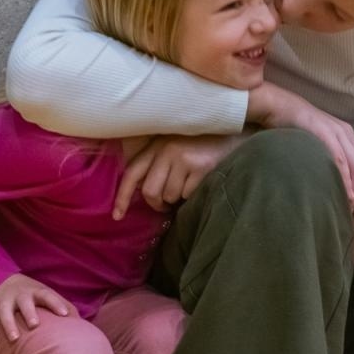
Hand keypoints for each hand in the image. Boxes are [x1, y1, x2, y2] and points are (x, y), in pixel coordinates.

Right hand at [0, 273, 72, 350]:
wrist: (4, 281)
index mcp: (36, 291)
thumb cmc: (33, 296)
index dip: (57, 303)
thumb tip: (80, 323)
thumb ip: (63, 307)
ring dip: (8, 324)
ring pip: (4, 312)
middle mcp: (19, 294)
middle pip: (24, 302)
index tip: (65, 314)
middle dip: (29, 312)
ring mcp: (3, 301)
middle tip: (34, 325)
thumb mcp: (47, 296)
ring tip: (14, 339)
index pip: (48, 295)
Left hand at [114, 134, 241, 218]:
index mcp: (156, 146)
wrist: (236, 136)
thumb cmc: (204, 147)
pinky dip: (193, 196)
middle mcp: (166, 150)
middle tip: (167, 205)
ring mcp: (183, 158)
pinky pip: (187, 195)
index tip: (117, 216)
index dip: (122, 197)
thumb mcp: (176, 149)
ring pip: (169, 196)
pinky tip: (202, 183)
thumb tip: (144, 193)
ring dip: (178, 199)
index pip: (131, 173)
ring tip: (189, 187)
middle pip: (150, 192)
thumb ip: (159, 165)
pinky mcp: (199, 167)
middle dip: (158, 204)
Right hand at [250, 84, 353, 227]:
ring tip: (353, 212)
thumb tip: (335, 190)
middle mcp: (348, 136)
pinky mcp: (324, 132)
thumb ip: (329, 163)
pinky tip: (346, 194)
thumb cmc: (294, 130)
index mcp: (349, 140)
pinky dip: (345, 178)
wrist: (278, 106)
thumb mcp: (317, 148)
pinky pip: (340, 158)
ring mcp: (337, 133)